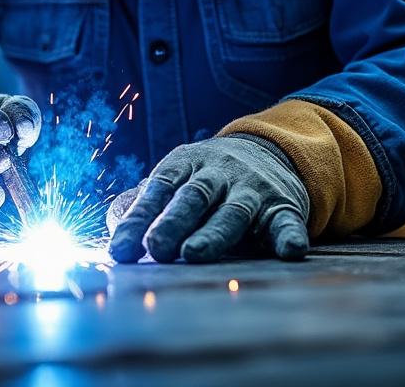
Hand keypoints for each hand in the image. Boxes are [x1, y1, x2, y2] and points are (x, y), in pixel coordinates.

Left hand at [107, 135, 309, 262]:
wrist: (269, 150)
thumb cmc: (207, 176)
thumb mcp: (177, 176)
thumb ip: (147, 202)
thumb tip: (115, 227)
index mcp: (185, 163)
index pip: (159, 189)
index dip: (139, 218)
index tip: (121, 249)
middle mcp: (218, 173)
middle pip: (193, 197)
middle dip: (172, 222)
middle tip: (155, 247)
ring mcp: (252, 188)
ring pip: (233, 211)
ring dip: (214, 233)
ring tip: (194, 252)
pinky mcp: (284, 206)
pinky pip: (287, 221)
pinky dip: (289, 235)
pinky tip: (289, 250)